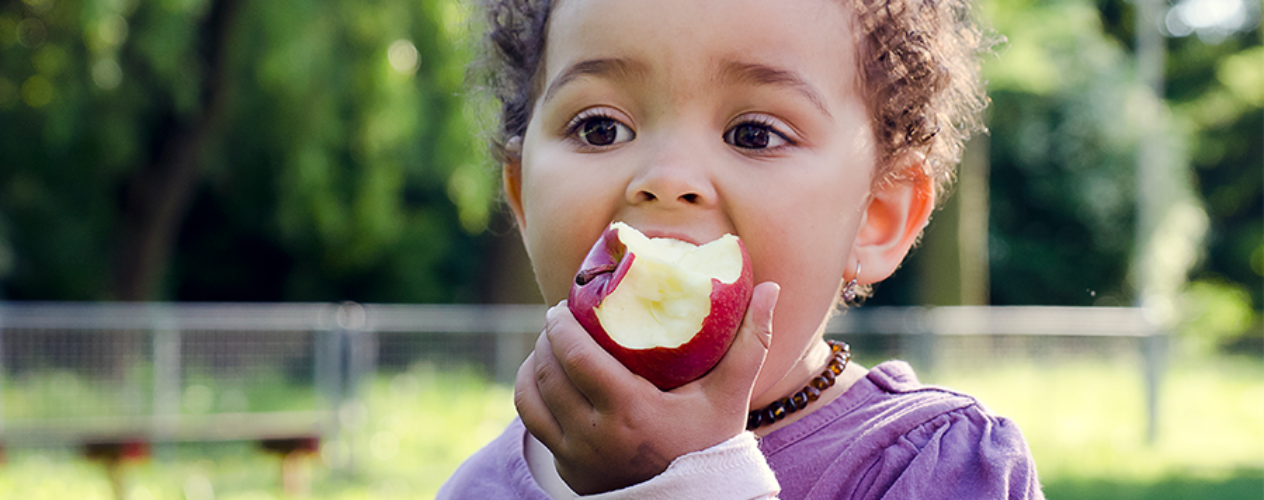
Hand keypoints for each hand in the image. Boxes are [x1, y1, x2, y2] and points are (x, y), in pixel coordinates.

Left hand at [514, 282, 779, 494]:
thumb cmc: (712, 444)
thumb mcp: (731, 395)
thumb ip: (752, 341)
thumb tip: (771, 287)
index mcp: (630, 412)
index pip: (576, 357)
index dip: (560, 326)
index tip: (561, 306)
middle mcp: (595, 435)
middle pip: (550, 372)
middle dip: (546, 339)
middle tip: (556, 318)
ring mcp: (576, 456)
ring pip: (532, 398)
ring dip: (533, 364)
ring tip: (547, 345)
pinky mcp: (567, 469)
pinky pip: (532, 423)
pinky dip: (529, 394)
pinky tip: (541, 377)